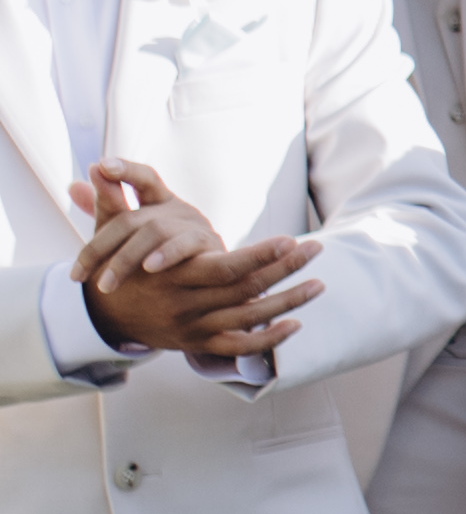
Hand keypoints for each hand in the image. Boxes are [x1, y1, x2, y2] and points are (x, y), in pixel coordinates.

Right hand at [69, 159, 323, 362]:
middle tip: (317, 248)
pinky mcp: (198, 345)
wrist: (103, 315)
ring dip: (288, 303)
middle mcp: (186, 304)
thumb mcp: (113, 233)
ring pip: (248, 319)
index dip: (260, 256)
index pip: (225, 268)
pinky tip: (295, 324)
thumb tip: (97, 165)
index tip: (291, 239)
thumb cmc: (119, 265)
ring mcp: (194, 328)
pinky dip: (267, 340)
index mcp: (173, 276)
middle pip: (245, 290)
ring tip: (320, 283)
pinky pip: (238, 348)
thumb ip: (115, 200)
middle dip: (286, 270)